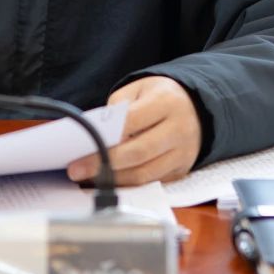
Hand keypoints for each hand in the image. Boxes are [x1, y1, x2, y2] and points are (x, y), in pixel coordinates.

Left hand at [67, 76, 201, 185]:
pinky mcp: (181, 170)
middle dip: (104, 164)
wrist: (196, 107)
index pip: (131, 122)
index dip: (104, 137)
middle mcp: (179, 129)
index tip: (80, 150)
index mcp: (166, 102)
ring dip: (114, 179)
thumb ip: (117, 109)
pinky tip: (108, 181)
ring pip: (145, 174)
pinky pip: (152, 182)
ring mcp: (183, 153)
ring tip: (88, 178)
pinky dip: (128, 184)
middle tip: (77, 170)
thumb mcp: (139, 89)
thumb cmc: (160, 97)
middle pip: (138, 153)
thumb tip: (96, 136)